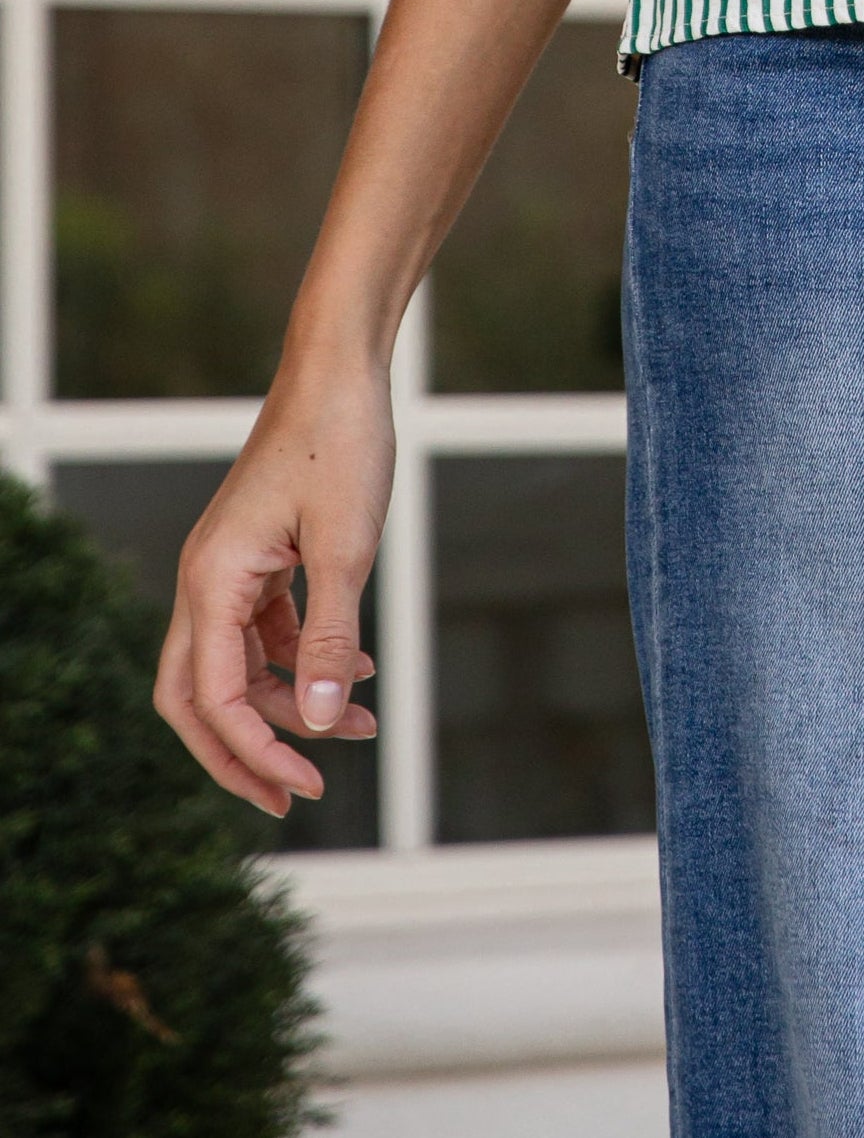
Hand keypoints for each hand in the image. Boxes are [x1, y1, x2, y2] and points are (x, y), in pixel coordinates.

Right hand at [156, 360, 393, 816]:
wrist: (342, 369)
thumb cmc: (341, 442)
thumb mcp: (348, 546)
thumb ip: (330, 637)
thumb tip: (319, 720)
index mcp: (211, 581)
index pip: (214, 699)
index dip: (257, 752)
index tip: (310, 786)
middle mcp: (206, 580)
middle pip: (199, 697)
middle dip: (243, 753)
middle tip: (292, 798)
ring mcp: (230, 568)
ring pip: (239, 665)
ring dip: (290, 703)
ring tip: (361, 728)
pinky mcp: (259, 556)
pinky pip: (266, 630)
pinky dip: (304, 658)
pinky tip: (359, 669)